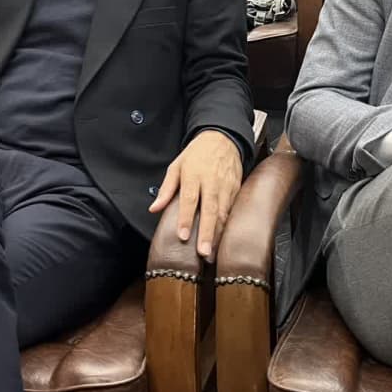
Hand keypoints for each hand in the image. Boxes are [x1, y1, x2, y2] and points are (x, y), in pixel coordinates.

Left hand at [149, 130, 242, 260]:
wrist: (223, 138)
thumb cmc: (197, 154)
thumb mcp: (177, 166)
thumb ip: (166, 189)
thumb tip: (154, 208)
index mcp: (193, 174)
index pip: (189, 199)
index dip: (185, 218)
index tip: (183, 236)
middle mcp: (211, 181)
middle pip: (209, 210)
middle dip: (206, 233)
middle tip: (203, 252)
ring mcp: (226, 186)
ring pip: (223, 213)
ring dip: (218, 234)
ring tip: (212, 253)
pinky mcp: (236, 189)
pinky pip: (232, 211)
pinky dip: (228, 226)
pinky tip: (224, 240)